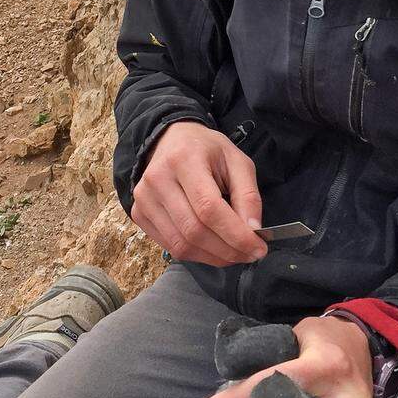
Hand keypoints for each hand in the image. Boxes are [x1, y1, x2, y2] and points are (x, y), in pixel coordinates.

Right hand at [131, 122, 267, 267]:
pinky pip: (169, 246)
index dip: (235, 234)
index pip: (209, 208)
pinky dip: (196, 254)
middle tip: (250, 254)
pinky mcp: (139, 213)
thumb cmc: (207, 151)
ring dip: (213, 257)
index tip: (258, 248)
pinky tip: (212, 248)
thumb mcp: (237, 161)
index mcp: (185, 159)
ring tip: (233, 254)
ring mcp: (144, 198)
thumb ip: (249, 195)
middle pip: (194, 230)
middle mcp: (158, 179)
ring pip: (181, 244)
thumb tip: (253, 232)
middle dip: (227, 250)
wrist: (171, 140)